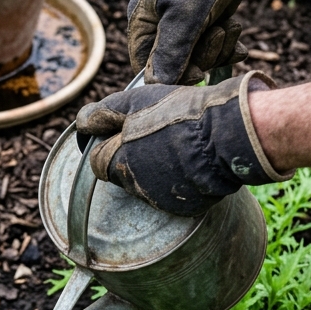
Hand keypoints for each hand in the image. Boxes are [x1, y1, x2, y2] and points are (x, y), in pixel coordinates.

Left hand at [75, 74, 292, 216]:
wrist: (228, 136)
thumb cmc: (181, 113)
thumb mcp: (137, 101)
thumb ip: (105, 112)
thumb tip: (82, 122)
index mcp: (118, 161)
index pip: (96, 162)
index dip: (106, 146)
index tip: (122, 134)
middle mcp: (135, 186)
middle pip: (120, 174)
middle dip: (128, 158)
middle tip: (151, 137)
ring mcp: (159, 199)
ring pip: (144, 185)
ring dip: (152, 169)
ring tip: (175, 146)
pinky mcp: (184, 208)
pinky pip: (170, 195)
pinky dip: (174, 182)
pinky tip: (189, 162)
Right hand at [127, 0, 280, 84]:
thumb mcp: (184, 15)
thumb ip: (169, 53)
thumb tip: (156, 86)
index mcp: (142, 23)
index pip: (146, 70)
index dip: (171, 77)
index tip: (196, 72)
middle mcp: (158, 26)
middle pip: (176, 67)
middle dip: (202, 57)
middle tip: (217, 32)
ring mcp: (183, 25)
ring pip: (198, 60)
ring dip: (219, 49)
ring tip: (230, 25)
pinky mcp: (205, 23)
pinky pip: (213, 49)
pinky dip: (227, 45)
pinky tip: (236, 32)